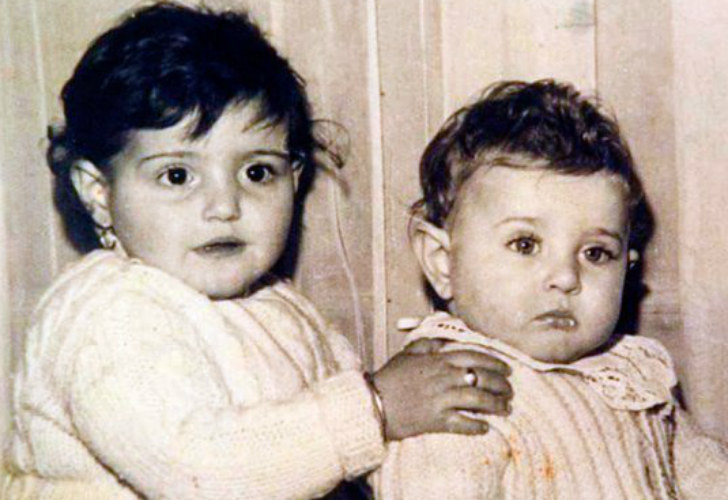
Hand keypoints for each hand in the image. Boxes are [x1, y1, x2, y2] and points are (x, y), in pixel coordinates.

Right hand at [371, 339, 511, 440]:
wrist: (373, 404)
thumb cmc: (390, 378)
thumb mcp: (408, 354)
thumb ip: (428, 344)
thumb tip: (444, 340)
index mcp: (438, 360)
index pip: (474, 357)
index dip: (494, 362)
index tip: (507, 368)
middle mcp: (443, 377)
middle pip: (481, 378)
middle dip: (501, 384)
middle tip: (510, 390)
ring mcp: (441, 399)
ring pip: (477, 399)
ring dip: (495, 404)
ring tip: (505, 408)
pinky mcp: (436, 420)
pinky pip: (462, 423)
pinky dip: (476, 426)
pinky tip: (485, 427)